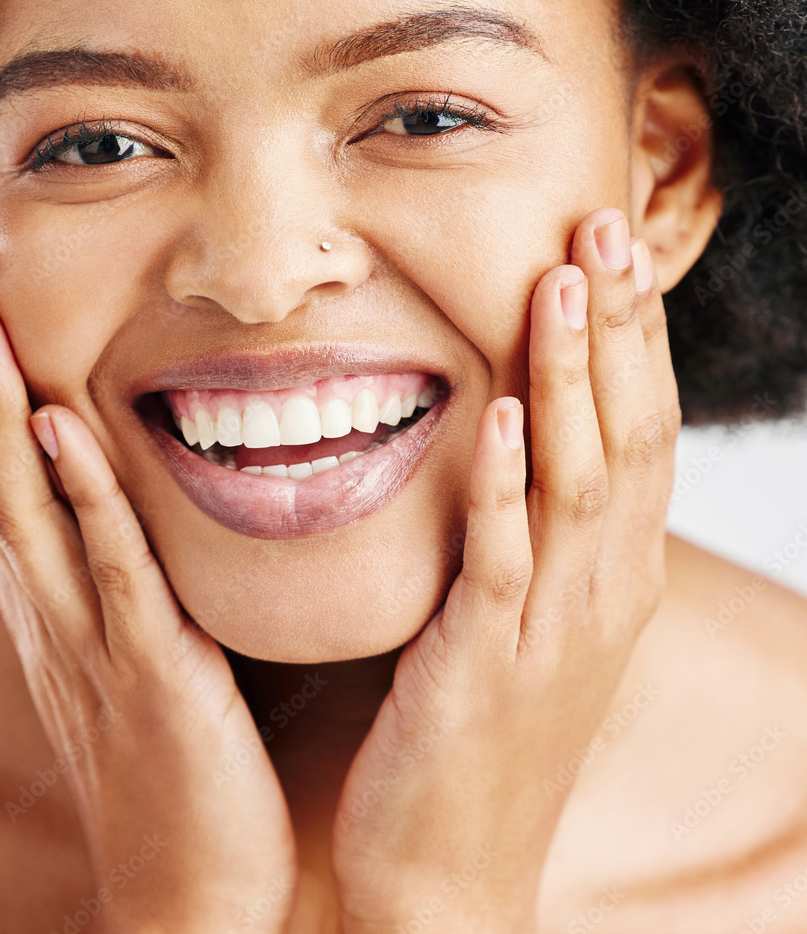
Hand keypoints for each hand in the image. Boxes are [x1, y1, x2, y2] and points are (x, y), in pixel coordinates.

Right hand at [0, 236, 296, 933]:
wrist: (191, 888)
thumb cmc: (178, 761)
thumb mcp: (142, 650)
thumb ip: (131, 577)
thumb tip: (139, 503)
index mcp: (59, 600)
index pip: (2, 469)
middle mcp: (55, 609)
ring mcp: (91, 640)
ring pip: (28, 504)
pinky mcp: (149, 673)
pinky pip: (112, 572)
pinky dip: (81, 497)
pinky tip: (56, 427)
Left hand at [330, 208, 678, 933]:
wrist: (449, 865)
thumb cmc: (480, 730)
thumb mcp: (524, 619)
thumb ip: (530, 536)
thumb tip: (515, 443)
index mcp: (611, 575)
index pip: (637, 431)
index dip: (631, 337)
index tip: (611, 245)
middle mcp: (602, 591)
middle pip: (626, 434)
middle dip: (619, 327)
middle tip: (606, 222)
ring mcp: (553, 628)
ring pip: (577, 481)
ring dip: (573, 377)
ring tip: (562, 280)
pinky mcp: (488, 662)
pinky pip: (503, 559)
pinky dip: (508, 484)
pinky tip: (505, 414)